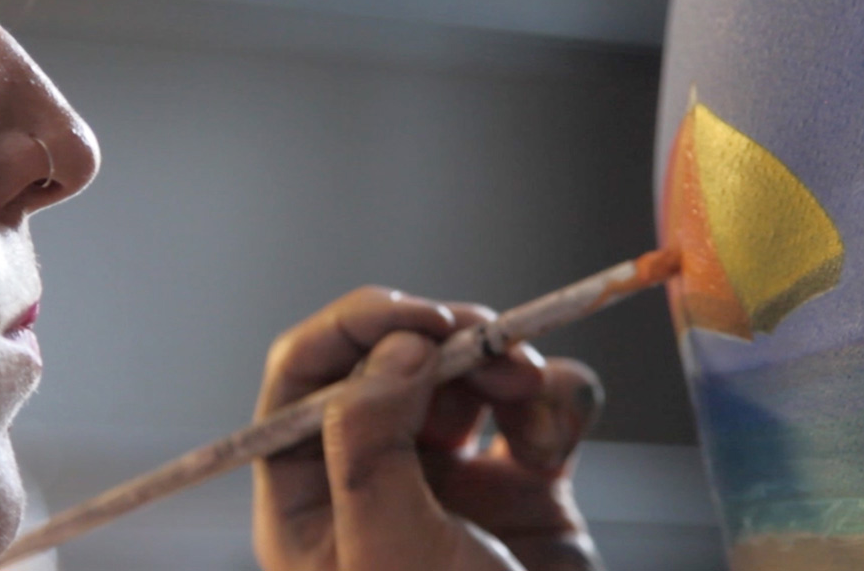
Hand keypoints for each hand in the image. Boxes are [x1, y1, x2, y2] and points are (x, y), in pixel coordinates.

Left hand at [253, 286, 605, 570]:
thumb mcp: (388, 554)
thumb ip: (372, 443)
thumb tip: (393, 347)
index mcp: (312, 498)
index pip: (303, 381)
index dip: (353, 331)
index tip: (418, 317)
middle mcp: (374, 479)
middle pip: (390, 363)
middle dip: (444, 339)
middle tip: (491, 340)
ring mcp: (450, 480)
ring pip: (467, 373)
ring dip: (503, 364)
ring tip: (532, 392)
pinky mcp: (525, 487)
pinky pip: (537, 408)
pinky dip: (556, 402)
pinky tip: (560, 437)